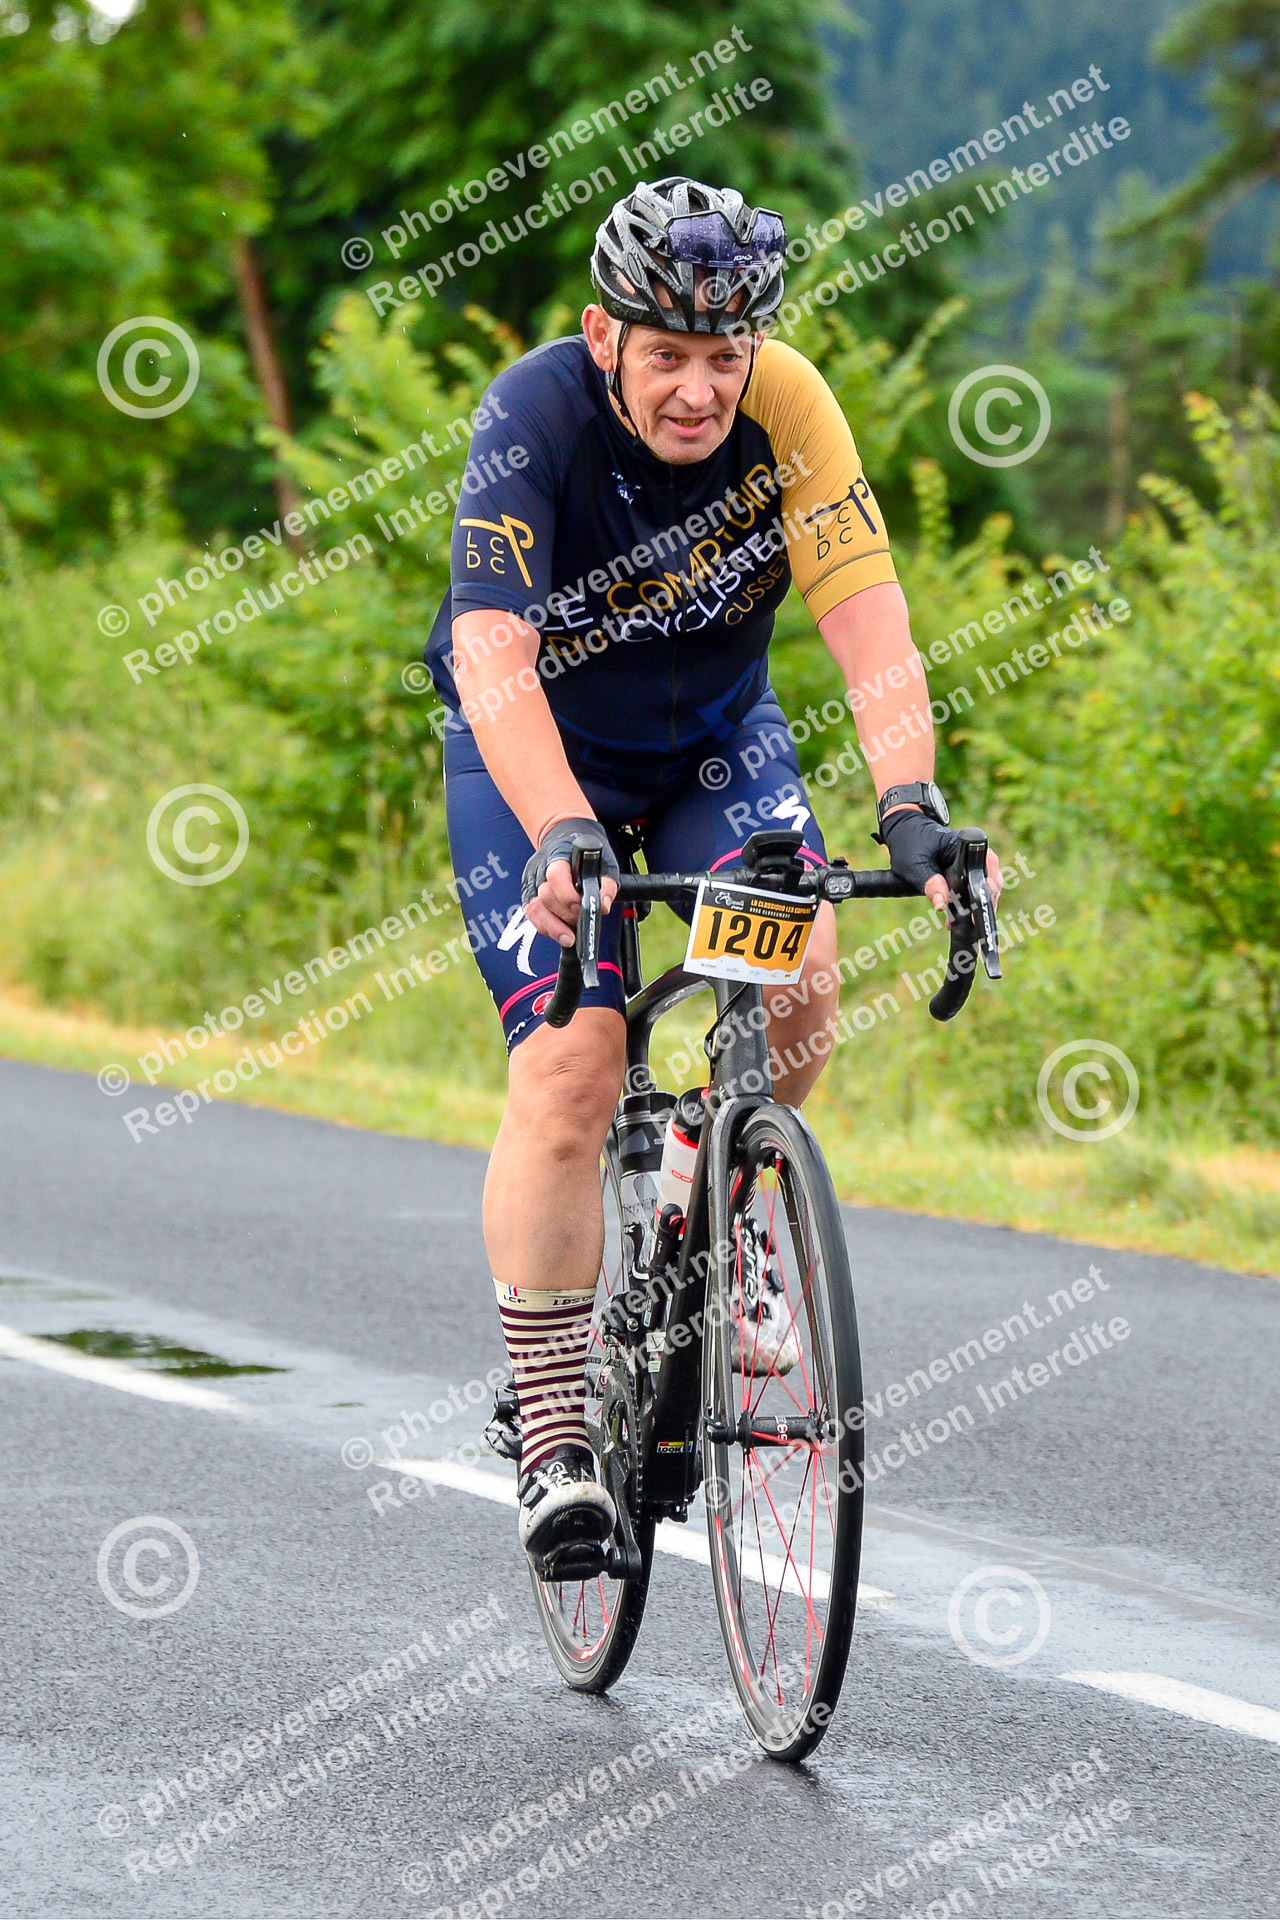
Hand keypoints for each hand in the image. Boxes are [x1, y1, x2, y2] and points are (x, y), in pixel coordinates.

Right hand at [520, 817, 619, 947]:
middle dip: (564, 914)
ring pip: (534, 908)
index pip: (556, 875)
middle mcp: (541, 868)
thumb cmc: (587, 852)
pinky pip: (532, 914)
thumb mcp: (605, 861)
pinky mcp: (530, 893)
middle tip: (580, 920)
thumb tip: (603, 905)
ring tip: (569, 937)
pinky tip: (559, 933)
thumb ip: (607, 883)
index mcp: (559, 855)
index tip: (581, 909)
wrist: (568, 836)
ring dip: (553, 926)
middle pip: (545, 896)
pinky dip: (545, 927)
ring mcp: (532, 881)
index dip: (568, 896)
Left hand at [880, 807, 1002, 914]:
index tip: (975, 911)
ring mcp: (976, 863)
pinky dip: (968, 904)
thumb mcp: (914, 864)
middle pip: (992, 883)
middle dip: (980, 905)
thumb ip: (929, 883)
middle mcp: (978, 853)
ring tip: (956, 922)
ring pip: (986, 890)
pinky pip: (976, 890)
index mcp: (967, 846)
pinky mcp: (970, 872)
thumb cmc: (910, 843)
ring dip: (974, 907)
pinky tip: (954, 918)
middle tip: (966, 922)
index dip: (983, 892)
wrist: (905, 831)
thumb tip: (942, 904)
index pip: (986, 870)